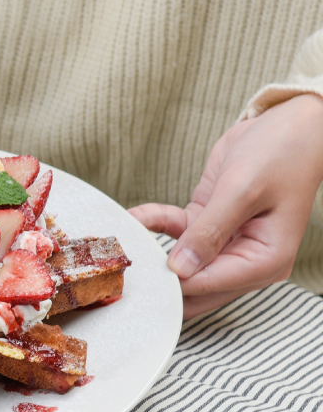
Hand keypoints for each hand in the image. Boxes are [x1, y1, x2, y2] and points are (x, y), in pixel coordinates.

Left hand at [130, 94, 322, 317]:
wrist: (290, 125)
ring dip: (150, 251)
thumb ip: (210, 232)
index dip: (169, 282)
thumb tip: (180, 269)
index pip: (208, 285)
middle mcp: (245, 260)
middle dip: (157, 275)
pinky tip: (133, 216)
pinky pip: (175, 233)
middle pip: (192, 287)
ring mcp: (226, 245)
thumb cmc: (282, 153)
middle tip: (121, 265)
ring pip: (179, 265)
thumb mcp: (242, 190)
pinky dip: (154, 224)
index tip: (137, 273)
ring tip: (120, 240)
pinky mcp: (208, 227)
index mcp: (264, 260)